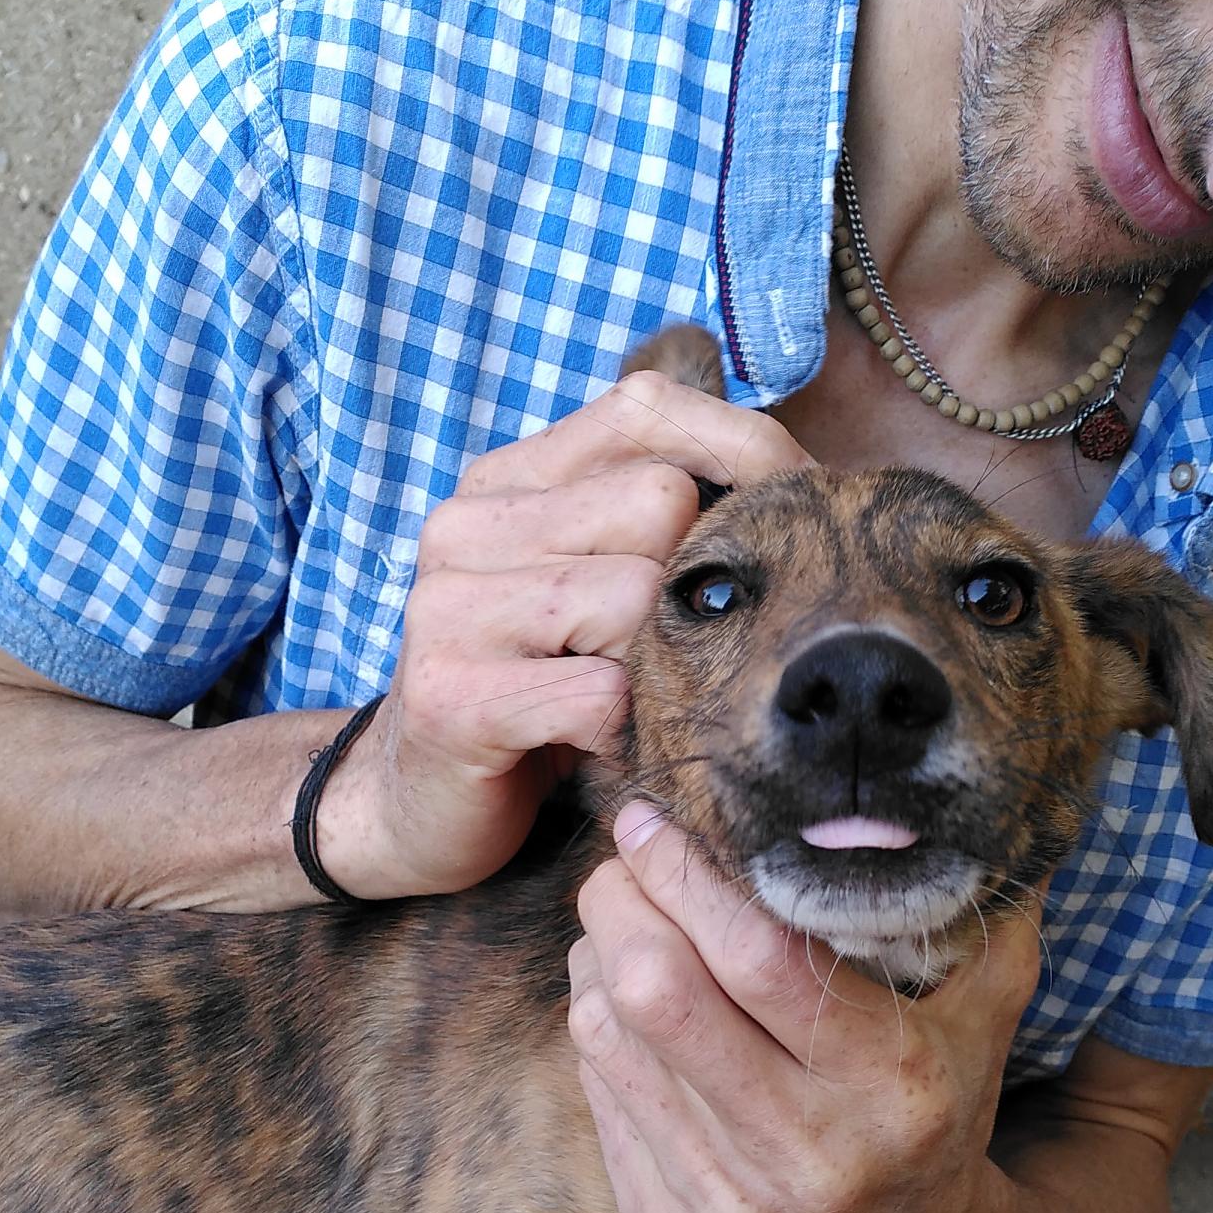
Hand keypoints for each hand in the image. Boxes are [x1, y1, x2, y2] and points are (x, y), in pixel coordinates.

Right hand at [314, 368, 808, 897]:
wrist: (418, 805)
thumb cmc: (538, 688)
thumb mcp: (587, 581)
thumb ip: (652, 515)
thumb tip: (794, 462)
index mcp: (504, 481)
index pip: (644, 407)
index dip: (738, 447)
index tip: (787, 507)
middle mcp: (465, 525)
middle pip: (659, 503)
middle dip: (689, 584)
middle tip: (666, 649)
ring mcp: (450, 607)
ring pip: (636, 597)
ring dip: (655, 667)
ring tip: (623, 701)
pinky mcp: (454, 696)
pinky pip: (603, 693)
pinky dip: (624, 733)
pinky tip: (600, 747)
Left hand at [567, 802, 1045, 1212]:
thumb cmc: (938, 1114)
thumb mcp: (984, 1019)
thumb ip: (982, 917)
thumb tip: (962, 809)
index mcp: (892, 1084)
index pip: (757, 955)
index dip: (686, 876)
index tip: (650, 823)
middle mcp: (810, 1155)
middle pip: (660, 991)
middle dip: (620, 903)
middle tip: (618, 865)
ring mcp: (733, 1209)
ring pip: (612, 1041)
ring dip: (597, 961)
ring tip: (616, 926)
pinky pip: (599, 1099)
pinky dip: (597, 1032)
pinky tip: (617, 1003)